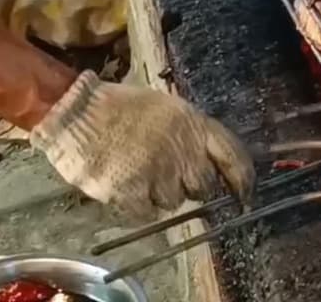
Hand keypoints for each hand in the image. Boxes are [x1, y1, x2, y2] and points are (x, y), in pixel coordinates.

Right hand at [30, 71, 255, 218]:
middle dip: (189, 186)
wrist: (75, 112)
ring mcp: (157, 172)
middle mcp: (181, 150)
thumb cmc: (120, 107)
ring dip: (159, 195)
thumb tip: (210, 161)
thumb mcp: (167, 109)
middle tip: (167, 176)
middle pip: (204, 186)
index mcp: (193, 124)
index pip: (233, 156)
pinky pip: (147, 213)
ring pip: (174, 202)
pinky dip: (138, 207)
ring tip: (137, 173)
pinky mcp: (130, 192)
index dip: (242, 179)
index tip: (244, 195)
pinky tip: (125, 188)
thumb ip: (191, 134)